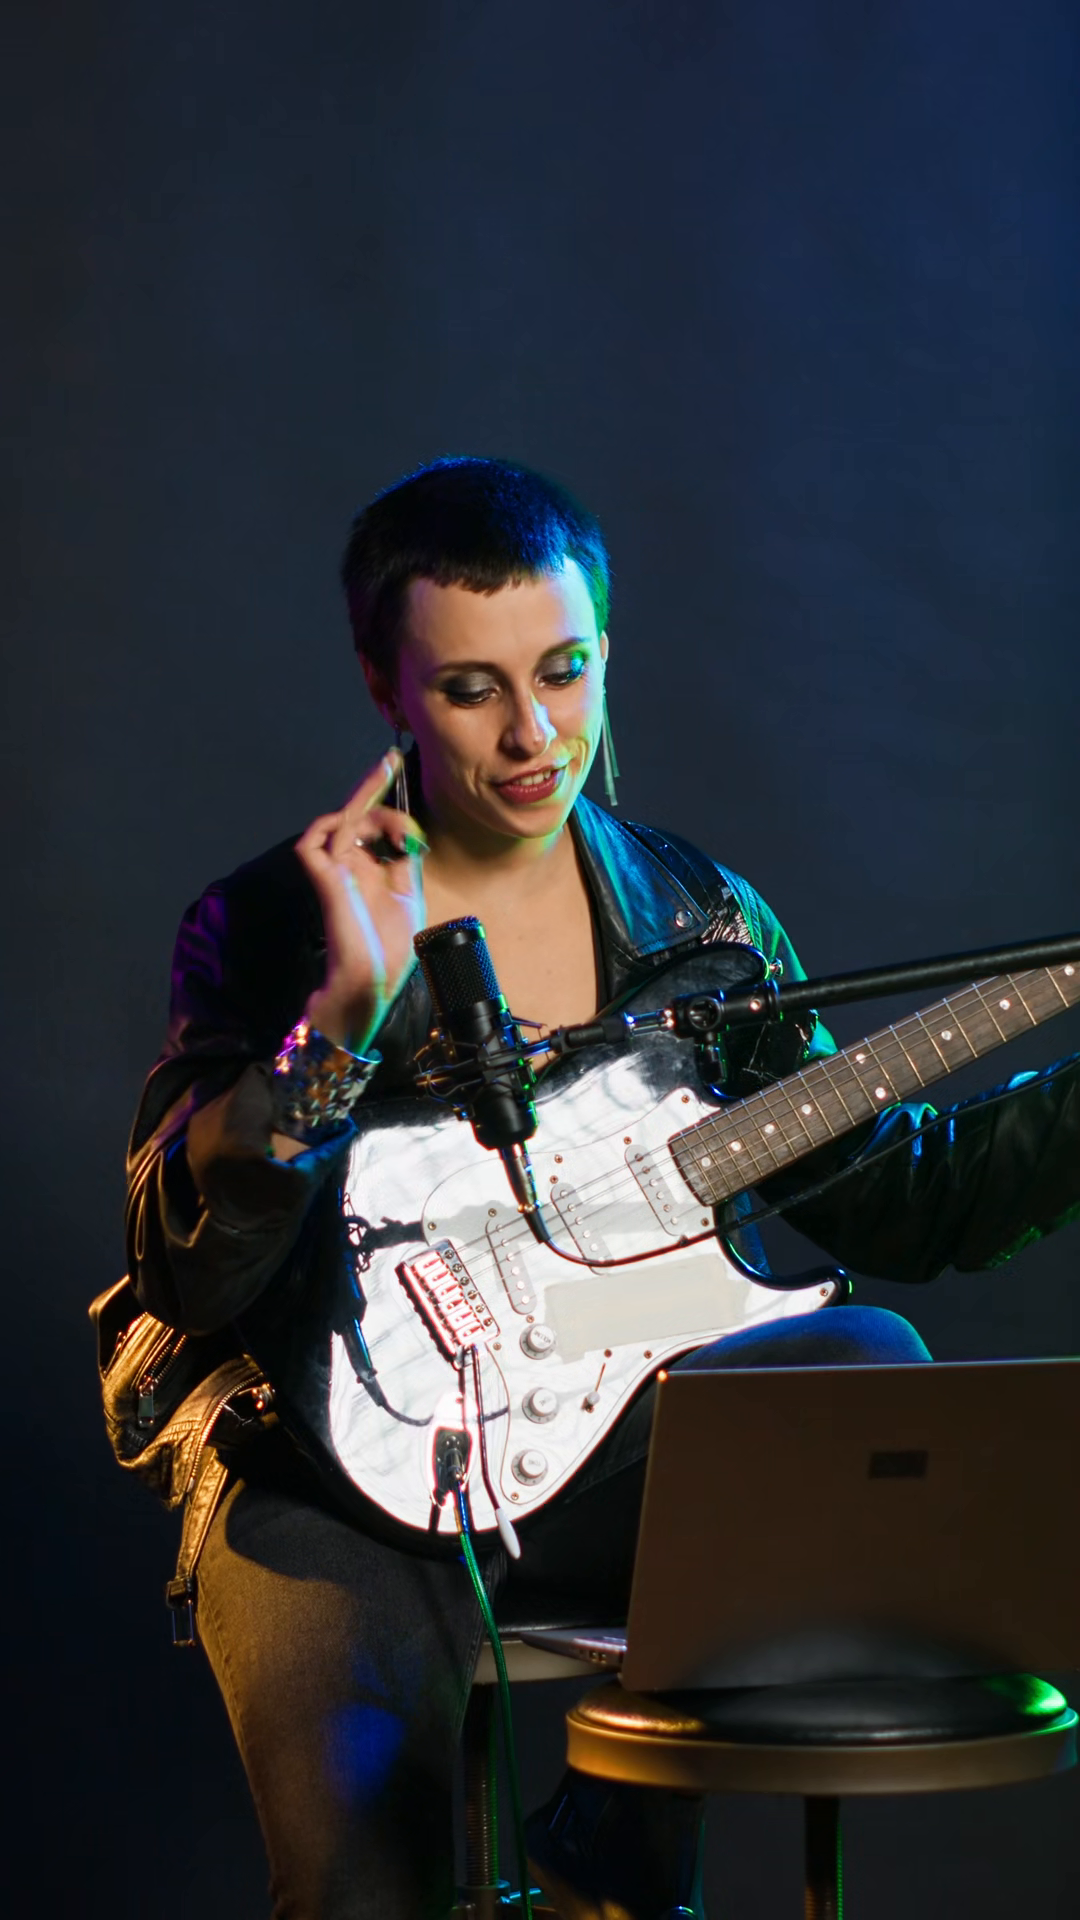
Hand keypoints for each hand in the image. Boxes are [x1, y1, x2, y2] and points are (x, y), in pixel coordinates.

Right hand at [295, 750, 426, 1052]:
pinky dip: (335, 829)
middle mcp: (349, 866)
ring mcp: (334, 872)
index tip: (401, 776)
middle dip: (372, 785)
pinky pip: (313, 843)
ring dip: (371, 818)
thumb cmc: (392, 945)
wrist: (375, 978)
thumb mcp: (409, 891)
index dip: (385, 800)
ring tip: (401, 834)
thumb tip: (409, 831)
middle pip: (356, 815)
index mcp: (370, 869)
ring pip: (339, 823)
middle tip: (390, 759)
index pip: (373, 824)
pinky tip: (361, 833)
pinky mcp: (323, 881)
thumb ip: (405, 857)